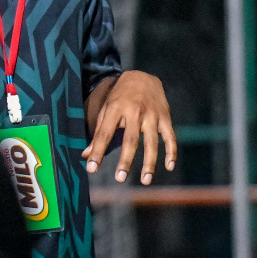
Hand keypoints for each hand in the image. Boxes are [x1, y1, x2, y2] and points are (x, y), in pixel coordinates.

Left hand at [82, 70, 177, 184]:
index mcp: (115, 109)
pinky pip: (170, 137)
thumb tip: (85, 155)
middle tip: (120, 179)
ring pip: (152, 142)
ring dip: (149, 162)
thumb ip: (98, 133)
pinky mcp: (165, 117)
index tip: (92, 168)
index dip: (98, 151)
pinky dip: (171, 152)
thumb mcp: (106, 109)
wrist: (143, 77)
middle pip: (130, 139)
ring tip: (145, 180)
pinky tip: (169, 167)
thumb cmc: (120, 97)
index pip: (104, 133)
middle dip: (125, 160)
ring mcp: (152, 115)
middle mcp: (135, 112)